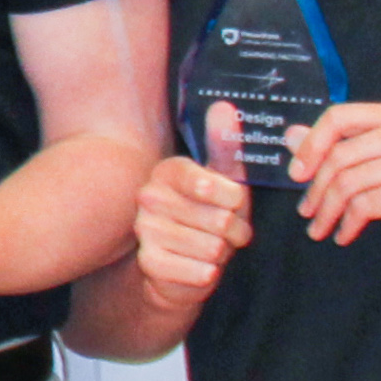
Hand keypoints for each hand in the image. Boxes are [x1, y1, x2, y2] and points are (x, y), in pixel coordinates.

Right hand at [129, 140, 257, 302]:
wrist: (181, 264)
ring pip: (214, 248)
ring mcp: (145, 230)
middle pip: (220, 220)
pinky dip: (209, 274)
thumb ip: (224, 144)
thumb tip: (224, 106)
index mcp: (167, 171)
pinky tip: (198, 267)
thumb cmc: (208, 216)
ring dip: (223, 254)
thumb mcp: (223, 180)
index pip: (209, 183)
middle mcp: (149, 197)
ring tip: (212, 249)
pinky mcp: (148, 263)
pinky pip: (201, 272)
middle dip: (235, 231)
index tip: (234, 203)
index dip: (234, 200)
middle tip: (227, 232)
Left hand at [289, 101, 380, 273]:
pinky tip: (344, 235)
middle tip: (306, 211)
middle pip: (339, 154)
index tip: (297, 173)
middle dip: (315, 187)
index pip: (341, 116)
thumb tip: (291, 136)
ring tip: (320, 228)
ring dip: (326, 210)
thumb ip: (345, 147)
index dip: (311, 143)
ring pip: (347, 182)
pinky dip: (346, 224)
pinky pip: (362, 205)